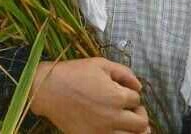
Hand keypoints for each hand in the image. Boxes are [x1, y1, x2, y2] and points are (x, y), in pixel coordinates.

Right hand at [29, 57, 150, 133]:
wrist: (48, 89)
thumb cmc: (73, 73)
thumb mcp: (99, 64)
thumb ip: (123, 72)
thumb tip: (139, 85)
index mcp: (117, 96)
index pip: (137, 98)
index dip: (131, 93)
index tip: (122, 90)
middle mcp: (114, 117)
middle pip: (142, 123)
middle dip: (139, 113)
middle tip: (130, 108)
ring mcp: (103, 132)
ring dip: (133, 129)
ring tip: (126, 122)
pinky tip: (113, 128)